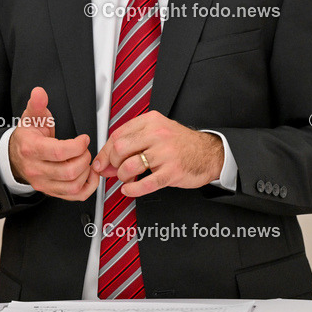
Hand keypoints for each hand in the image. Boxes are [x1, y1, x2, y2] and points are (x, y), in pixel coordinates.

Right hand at [8, 87, 97, 200]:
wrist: (15, 156)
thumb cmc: (27, 136)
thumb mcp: (31, 117)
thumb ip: (37, 104)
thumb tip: (39, 92)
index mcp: (32, 149)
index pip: (59, 152)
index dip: (77, 146)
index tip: (84, 138)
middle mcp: (36, 170)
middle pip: (69, 171)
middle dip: (84, 158)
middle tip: (84, 149)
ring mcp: (44, 183)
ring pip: (73, 186)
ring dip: (86, 172)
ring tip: (85, 160)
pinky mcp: (51, 192)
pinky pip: (74, 196)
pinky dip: (88, 187)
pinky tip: (89, 174)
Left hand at [92, 110, 223, 198]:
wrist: (209, 153)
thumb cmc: (181, 143)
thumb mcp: (157, 131)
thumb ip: (132, 142)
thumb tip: (106, 160)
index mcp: (151, 121)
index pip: (117, 134)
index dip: (105, 151)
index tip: (102, 161)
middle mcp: (157, 134)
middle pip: (120, 149)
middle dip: (112, 164)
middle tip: (114, 170)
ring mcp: (165, 153)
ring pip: (130, 166)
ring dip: (122, 177)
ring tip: (127, 179)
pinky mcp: (172, 172)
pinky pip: (145, 184)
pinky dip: (132, 190)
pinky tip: (130, 190)